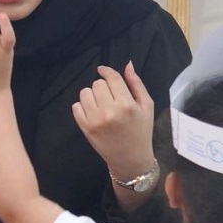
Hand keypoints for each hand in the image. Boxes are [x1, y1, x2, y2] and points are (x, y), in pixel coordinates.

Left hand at [71, 62, 155, 178]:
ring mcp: (95, 120)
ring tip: (100, 104)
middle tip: (109, 97)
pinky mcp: (85, 128)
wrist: (130, 157)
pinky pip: (76, 107)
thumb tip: (127, 64)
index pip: (112, 78)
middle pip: (97, 84)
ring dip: (91, 95)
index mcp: (127, 104)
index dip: (106, 71)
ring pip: (85, 93)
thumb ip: (136, 84)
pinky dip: (82, 106)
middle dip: (102, 87)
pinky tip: (92, 112)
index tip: (102, 70)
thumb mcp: (146, 106)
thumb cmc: (140, 130)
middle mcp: (110, 111)